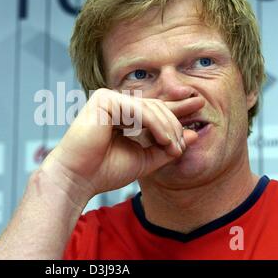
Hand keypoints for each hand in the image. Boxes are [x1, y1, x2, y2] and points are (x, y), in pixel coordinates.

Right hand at [40, 88, 204, 200]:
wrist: (78, 179)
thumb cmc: (105, 171)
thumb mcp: (144, 160)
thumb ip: (166, 147)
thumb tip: (192, 134)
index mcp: (122, 115)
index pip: (153, 108)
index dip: (176, 108)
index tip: (199, 106)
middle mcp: (115, 103)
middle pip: (156, 106)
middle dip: (174, 124)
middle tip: (182, 145)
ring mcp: (108, 99)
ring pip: (149, 108)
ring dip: (167, 128)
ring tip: (174, 147)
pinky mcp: (103, 100)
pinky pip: (138, 110)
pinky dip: (154, 125)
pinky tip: (164, 139)